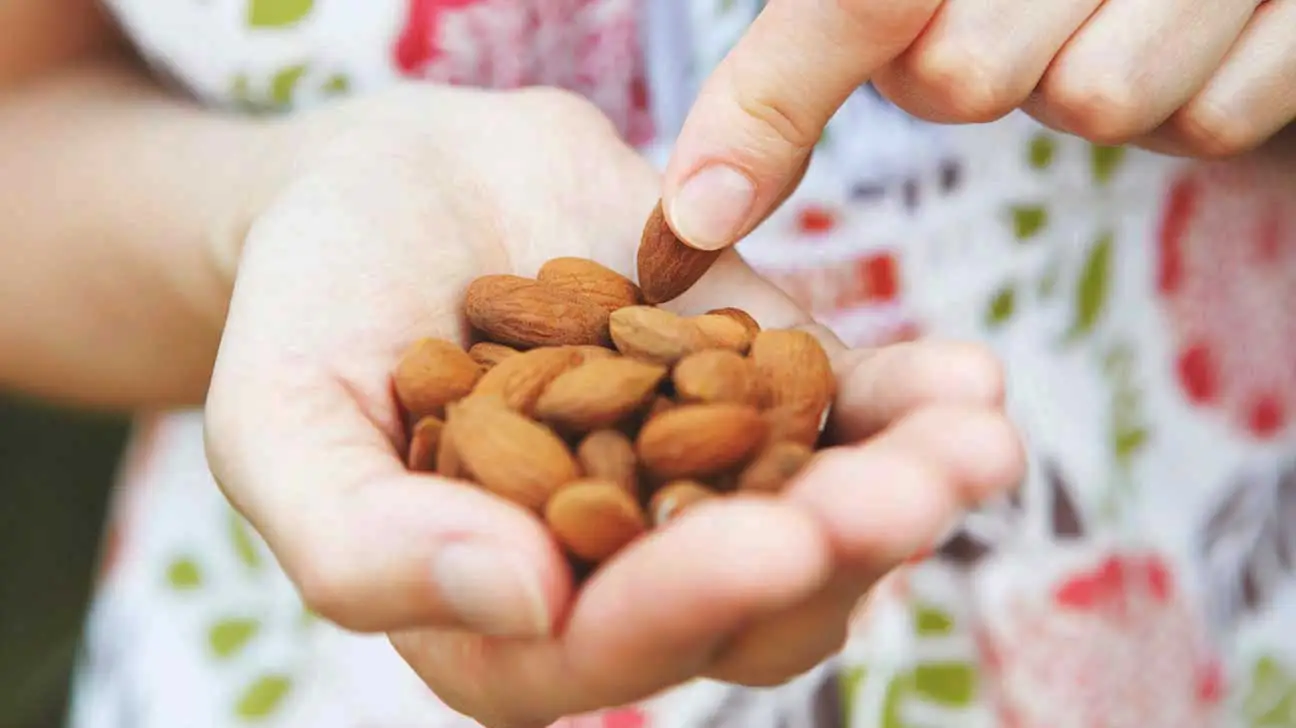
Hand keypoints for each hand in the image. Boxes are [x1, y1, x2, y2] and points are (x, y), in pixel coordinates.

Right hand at [203, 84, 1024, 726]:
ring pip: (818, 510)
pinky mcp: (745, 375)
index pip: (603, 650)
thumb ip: (364, 544)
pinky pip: (837, 404)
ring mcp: (696, 468)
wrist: (381, 189)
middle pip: (746, 599)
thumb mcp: (284, 428)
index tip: (768, 542)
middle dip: (836, 552)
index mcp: (505, 612)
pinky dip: (903, 398)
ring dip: (904, 485)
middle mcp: (618, 562)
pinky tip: (963, 379)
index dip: (686, 608)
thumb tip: (525, 601)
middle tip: (915, 494)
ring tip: (973, 440)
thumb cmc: (310, 314)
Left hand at [662, 0, 1295, 251]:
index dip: (768, 107)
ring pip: (1101, 103)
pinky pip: (1215, 121)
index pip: (855, 1)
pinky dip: (1199, 98)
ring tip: (1124, 8)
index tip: (696, 220)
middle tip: (1023, 8)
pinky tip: (1209, 28)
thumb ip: (818, 36)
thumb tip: (699, 195)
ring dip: (1095, 81)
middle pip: (964, 75)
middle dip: (968, 72)